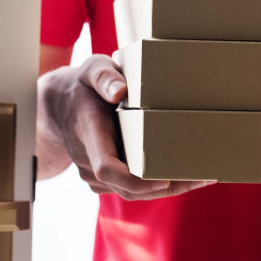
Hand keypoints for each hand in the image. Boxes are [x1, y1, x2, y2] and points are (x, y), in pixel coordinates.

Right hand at [37, 54, 214, 199]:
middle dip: (167, 186)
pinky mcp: (102, 178)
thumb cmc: (82, 85)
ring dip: (167, 188)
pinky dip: (156, 184)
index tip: (163, 180)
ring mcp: (93, 174)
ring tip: (203, 178)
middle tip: (203, 178)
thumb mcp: (91, 69)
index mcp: (88, 135)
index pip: (106, 168)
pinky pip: (130, 187)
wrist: (58, 107)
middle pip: (127, 187)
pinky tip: (185, 176)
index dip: (134, 180)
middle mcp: (88, 161)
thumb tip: (120, 91)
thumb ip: (104, 76)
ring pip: (131, 191)